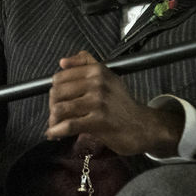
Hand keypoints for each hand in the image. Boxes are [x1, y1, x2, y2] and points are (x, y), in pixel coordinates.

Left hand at [44, 51, 182, 156]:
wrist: (143, 126)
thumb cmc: (122, 104)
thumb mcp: (108, 77)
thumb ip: (85, 64)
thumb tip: (62, 61)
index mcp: (96, 71)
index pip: (60, 77)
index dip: (54, 91)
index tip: (58, 100)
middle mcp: (97, 83)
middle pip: (57, 93)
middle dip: (52, 106)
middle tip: (56, 116)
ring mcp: (98, 102)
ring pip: (59, 109)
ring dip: (53, 120)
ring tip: (56, 126)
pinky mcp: (99, 121)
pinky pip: (69, 125)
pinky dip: (56, 131)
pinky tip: (54, 134)